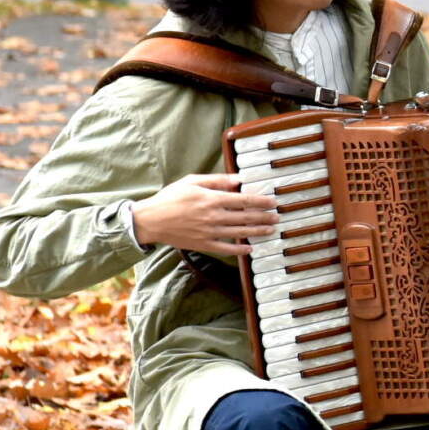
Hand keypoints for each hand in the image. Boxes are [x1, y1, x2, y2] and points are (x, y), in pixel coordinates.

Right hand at [132, 173, 277, 258]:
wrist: (150, 220)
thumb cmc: (170, 198)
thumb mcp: (192, 181)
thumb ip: (217, 180)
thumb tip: (238, 179)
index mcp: (211, 199)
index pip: (243, 200)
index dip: (261, 201)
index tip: (273, 202)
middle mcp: (213, 216)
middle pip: (245, 217)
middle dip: (264, 217)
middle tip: (277, 217)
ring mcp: (209, 232)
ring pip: (239, 233)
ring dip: (257, 232)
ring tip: (271, 230)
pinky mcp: (203, 244)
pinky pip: (226, 248)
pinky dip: (240, 250)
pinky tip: (251, 249)